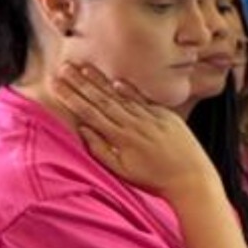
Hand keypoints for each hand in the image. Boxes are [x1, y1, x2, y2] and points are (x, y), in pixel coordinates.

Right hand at [53, 62, 216, 197]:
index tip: (55, 85)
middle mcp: (135, 125)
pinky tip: (116, 81)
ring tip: (83, 68)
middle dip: (80, 83)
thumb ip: (100, 150)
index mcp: (122, 138)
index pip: (89, 113)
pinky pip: (144, 100)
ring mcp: (153, 118)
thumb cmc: (154, 179)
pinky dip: (129, 91)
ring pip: (121, 97)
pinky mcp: (167, 117)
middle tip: (63, 67)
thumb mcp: (122, 171)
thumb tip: (82, 129)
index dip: (71, 97)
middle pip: (102, 100)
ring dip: (101, 82)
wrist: (192, 179)